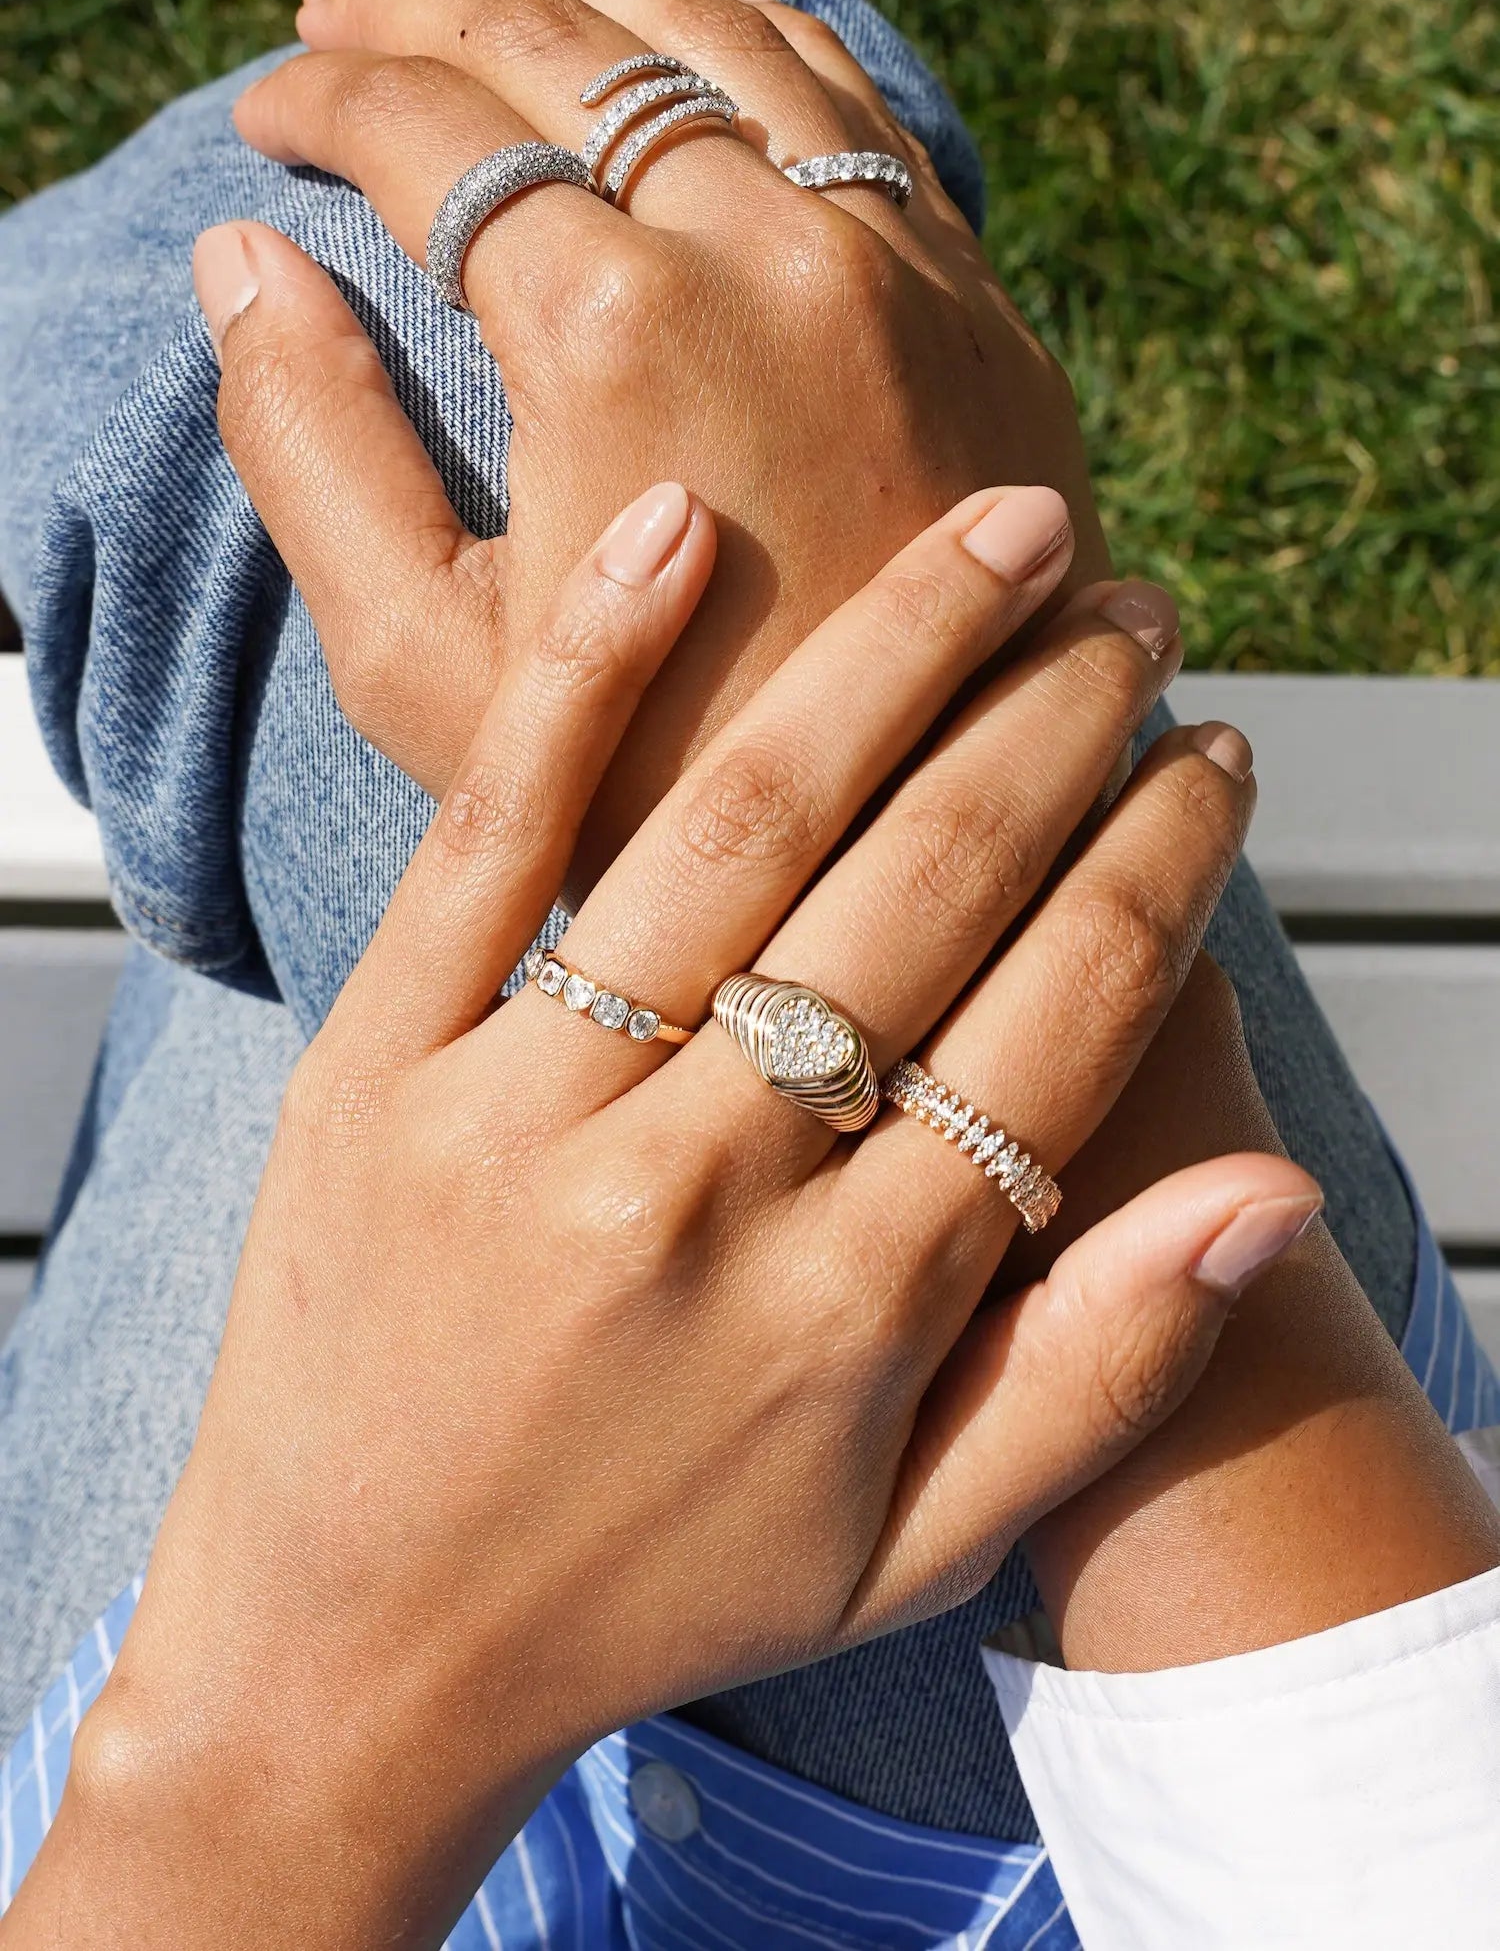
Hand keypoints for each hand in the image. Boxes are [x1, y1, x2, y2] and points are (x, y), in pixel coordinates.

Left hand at [16, 487, 1305, 1950]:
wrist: (352, 1655)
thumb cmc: (650, 1594)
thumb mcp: (910, 1547)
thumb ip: (1097, 1375)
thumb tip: (1273, 1192)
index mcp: (854, 1312)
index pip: (1057, 1023)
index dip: (1161, 867)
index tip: (1215, 756)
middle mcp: (703, 1192)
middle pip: (927, 890)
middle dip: (1059, 724)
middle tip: (1134, 612)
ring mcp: (526, 1114)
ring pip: (744, 825)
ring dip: (894, 652)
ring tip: (1002, 536)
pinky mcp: (380, 1061)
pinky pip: (495, 832)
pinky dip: (588, 667)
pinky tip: (682, 526)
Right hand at [209, 0, 1103, 881]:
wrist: (926, 842)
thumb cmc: (666, 788)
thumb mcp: (428, 668)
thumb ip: (312, 450)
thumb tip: (243, 260)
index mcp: (615, 328)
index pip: (429, 131)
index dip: (325, 101)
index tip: (272, 118)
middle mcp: (768, 250)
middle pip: (566, 46)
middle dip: (425, 9)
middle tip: (343, 18)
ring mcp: (893, 261)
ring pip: (722, 33)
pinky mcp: (973, 299)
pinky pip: (851, 98)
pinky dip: (750, 31)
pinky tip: (693, 18)